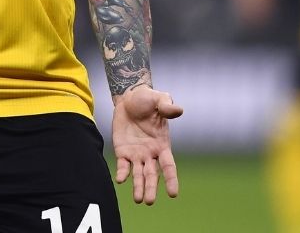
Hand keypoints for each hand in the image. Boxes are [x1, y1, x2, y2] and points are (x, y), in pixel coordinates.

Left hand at [111, 85, 182, 204]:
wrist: (129, 98)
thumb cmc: (148, 99)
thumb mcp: (159, 99)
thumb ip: (168, 105)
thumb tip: (178, 110)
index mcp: (162, 145)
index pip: (168, 166)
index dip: (171, 179)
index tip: (173, 193)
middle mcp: (150, 153)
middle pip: (152, 175)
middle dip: (151, 188)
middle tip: (149, 202)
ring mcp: (136, 154)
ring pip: (138, 174)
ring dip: (138, 187)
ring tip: (139, 200)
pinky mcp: (122, 151)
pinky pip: (123, 165)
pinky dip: (122, 174)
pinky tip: (120, 180)